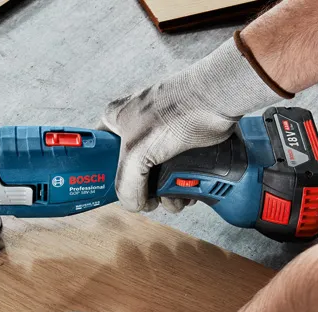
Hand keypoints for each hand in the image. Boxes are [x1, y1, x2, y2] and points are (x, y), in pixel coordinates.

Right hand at [102, 37, 280, 212]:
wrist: (218, 102)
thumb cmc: (178, 110)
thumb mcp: (136, 151)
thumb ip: (126, 183)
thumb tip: (133, 204)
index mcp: (115, 121)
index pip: (98, 154)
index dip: (105, 176)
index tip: (114, 193)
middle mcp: (136, 130)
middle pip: (131, 174)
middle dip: (144, 192)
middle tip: (152, 199)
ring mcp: (161, 139)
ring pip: (156, 179)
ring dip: (166, 196)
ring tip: (175, 197)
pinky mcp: (183, 148)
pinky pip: (176, 177)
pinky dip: (182, 189)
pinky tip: (188, 192)